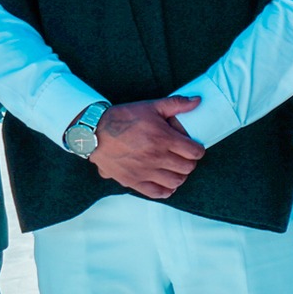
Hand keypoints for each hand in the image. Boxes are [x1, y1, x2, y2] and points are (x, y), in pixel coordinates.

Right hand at [88, 97, 204, 198]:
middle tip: (184, 156)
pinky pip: (157, 193)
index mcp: (163, 138)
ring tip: (174, 168)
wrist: (94, 132)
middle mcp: (156, 157)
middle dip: (189, 162)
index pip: (194, 152)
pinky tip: (165, 181)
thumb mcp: (151, 106)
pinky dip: (166, 190)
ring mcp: (145, 171)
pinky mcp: (133, 181)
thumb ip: (176, 104)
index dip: (197, 150)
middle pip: (187, 168)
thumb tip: (197, 100)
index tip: (193, 147)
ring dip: (179, 176)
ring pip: (175, 182)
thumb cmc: (124, 118)